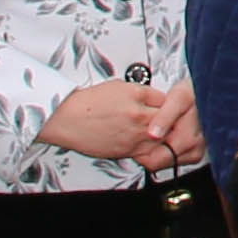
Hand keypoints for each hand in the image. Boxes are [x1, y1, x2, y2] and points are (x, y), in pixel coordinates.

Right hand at [41, 82, 169, 163]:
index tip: (166, 106)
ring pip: (162, 137)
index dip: (167, 103)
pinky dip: (151, 147)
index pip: (166, 99)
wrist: (67, 120)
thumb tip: (153, 98)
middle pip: (169, 119)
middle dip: (170, 120)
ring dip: (163, 135)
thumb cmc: (87, 102)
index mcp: (137, 95)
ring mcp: (134, 135)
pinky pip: (149, 151)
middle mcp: (139, 115)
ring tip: (157, 132)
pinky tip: (145, 142)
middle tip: (168, 120)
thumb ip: (140, 92)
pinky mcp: (127, 151)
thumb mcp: (117, 86)